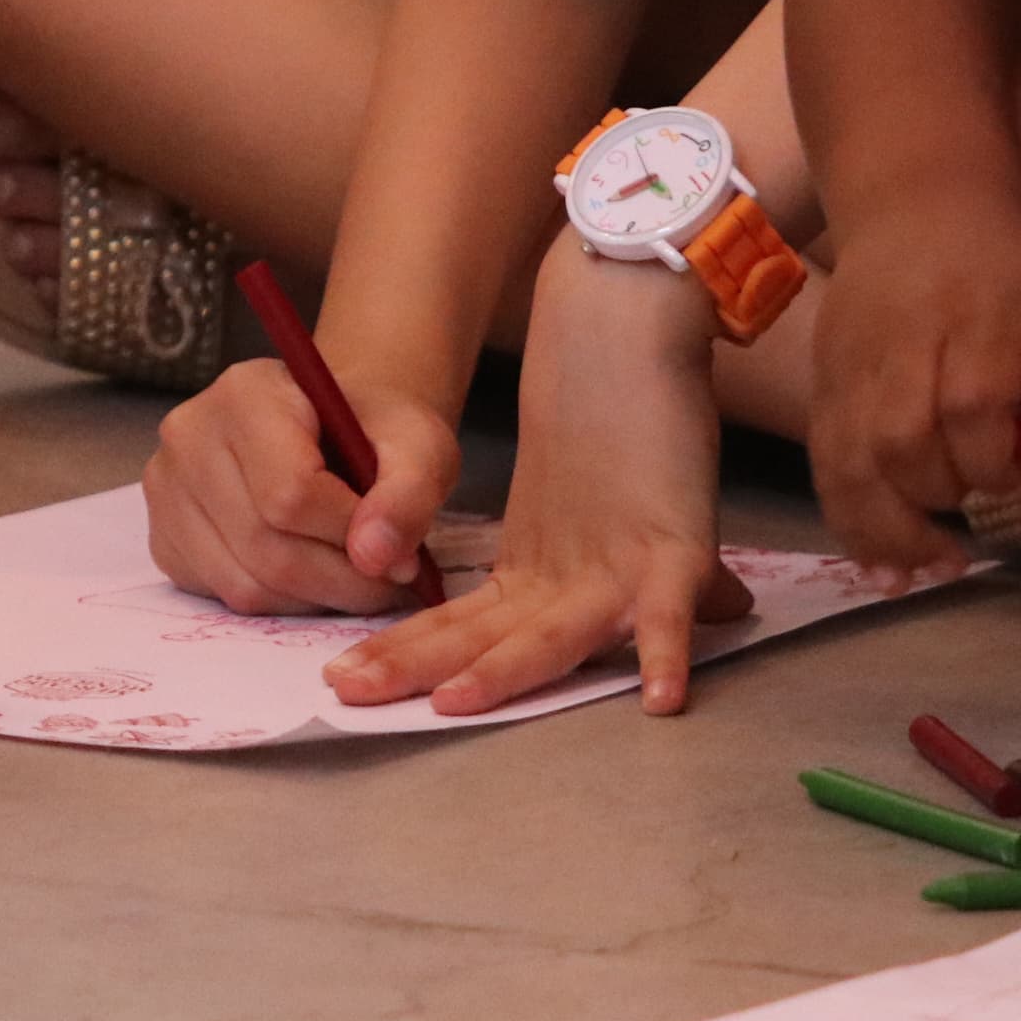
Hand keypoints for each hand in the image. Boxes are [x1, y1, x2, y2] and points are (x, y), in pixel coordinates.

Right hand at [143, 357, 458, 614]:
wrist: (332, 434)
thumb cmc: (371, 433)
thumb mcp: (418, 446)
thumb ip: (408, 495)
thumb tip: (375, 556)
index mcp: (246, 392)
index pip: (290, 491)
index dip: (351, 534)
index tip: (399, 548)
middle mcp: (189, 436)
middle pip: (266, 545)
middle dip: (341, 579)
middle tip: (387, 581)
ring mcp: (166, 490)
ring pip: (245, 583)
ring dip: (315, 597)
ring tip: (356, 576)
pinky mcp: (165, 539)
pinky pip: (224, 597)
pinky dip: (282, 603)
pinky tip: (313, 573)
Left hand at [329, 249, 746, 713]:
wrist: (627, 316)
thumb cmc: (608, 408)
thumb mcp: (574, 506)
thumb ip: (571, 567)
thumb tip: (606, 609)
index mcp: (535, 571)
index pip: (460, 624)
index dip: (407, 652)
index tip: (343, 682)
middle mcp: (567, 577)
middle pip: (487, 634)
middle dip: (418, 665)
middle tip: (348, 692)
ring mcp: (620, 566)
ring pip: (554, 633)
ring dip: (502, 670)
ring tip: (451, 704)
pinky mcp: (677, 545)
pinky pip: (674, 613)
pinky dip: (670, 652)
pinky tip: (661, 699)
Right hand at [806, 197, 1020, 579]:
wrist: (913, 202)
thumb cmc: (1008, 268)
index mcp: (975, 317)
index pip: (972, 406)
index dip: (996, 461)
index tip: (1019, 473)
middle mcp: (901, 344)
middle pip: (903, 443)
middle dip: (944, 494)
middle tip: (977, 502)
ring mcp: (851, 368)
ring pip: (852, 465)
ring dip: (892, 531)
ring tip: (931, 566)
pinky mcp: (821, 387)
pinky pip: (824, 469)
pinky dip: (850, 526)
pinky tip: (884, 565)